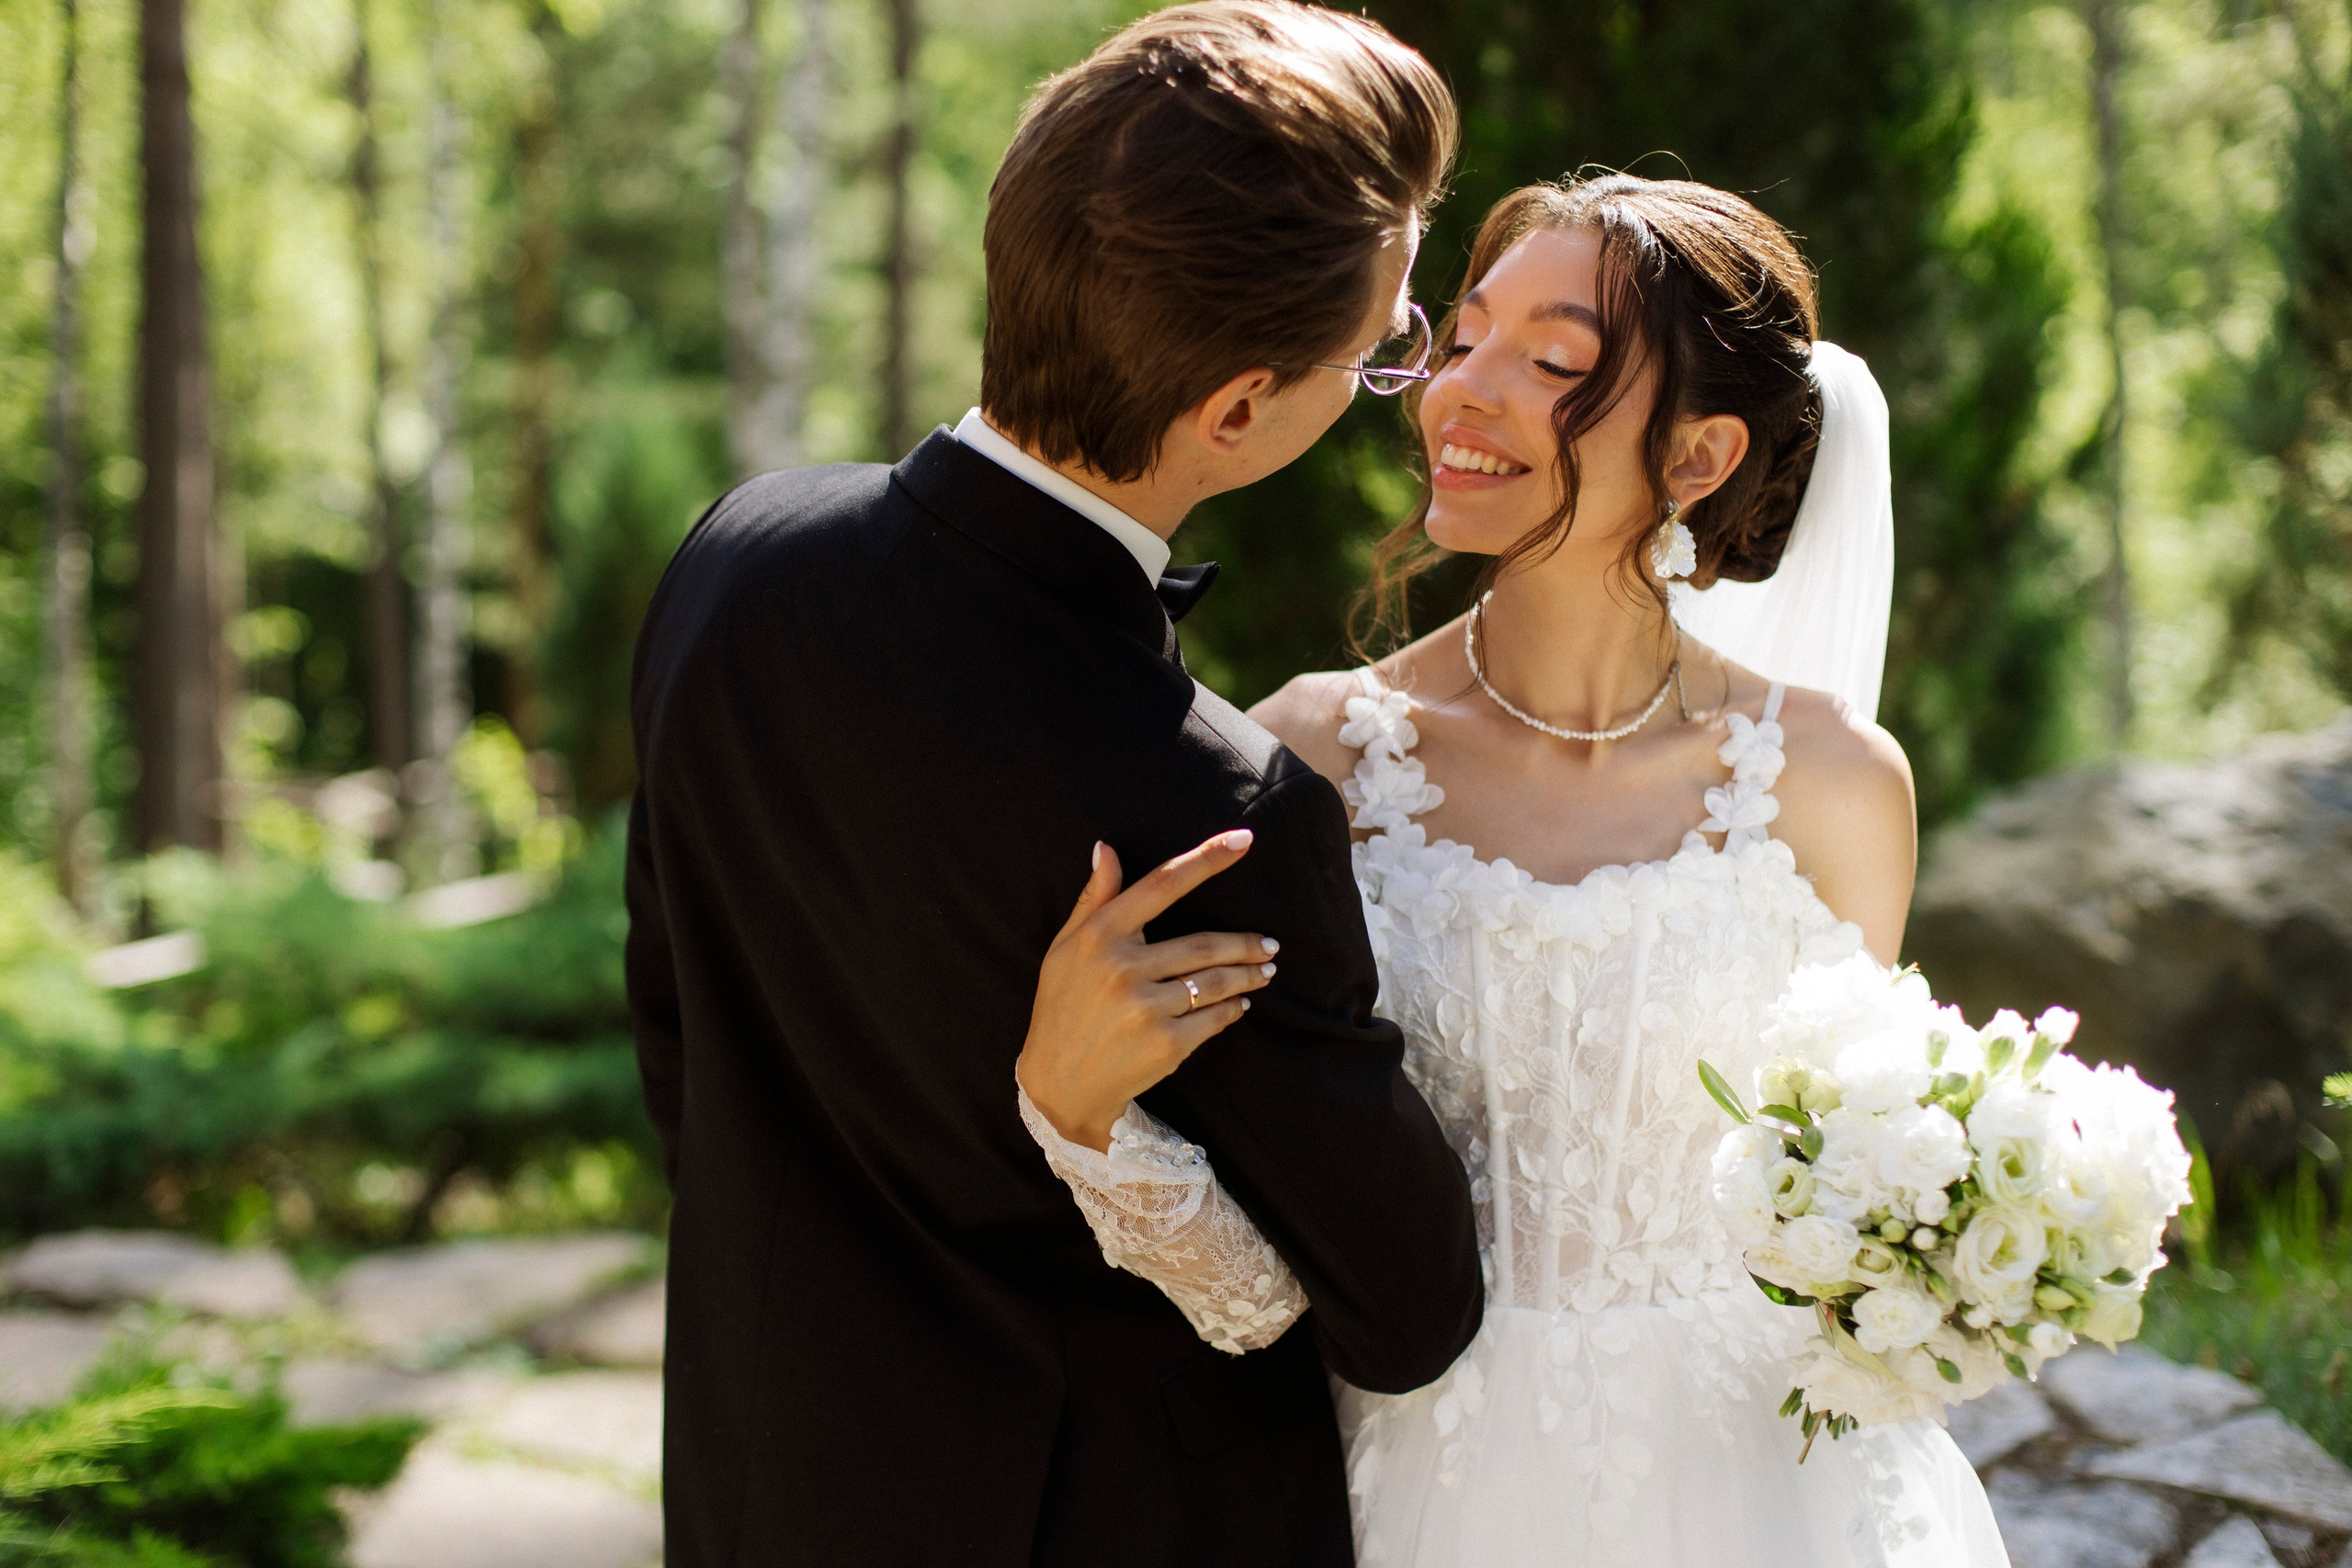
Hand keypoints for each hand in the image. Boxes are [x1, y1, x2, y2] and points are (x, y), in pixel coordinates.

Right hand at [1015, 833, 1279, 1151]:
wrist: (1059, 1086)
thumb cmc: (1062, 1009)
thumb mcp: (1064, 950)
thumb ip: (1093, 899)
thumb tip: (1105, 847)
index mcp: (1099, 936)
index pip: (1162, 884)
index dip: (1206, 860)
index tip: (1243, 840)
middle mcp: (1122, 967)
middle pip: (1203, 944)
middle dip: (1245, 944)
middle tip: (1270, 944)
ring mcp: (1146, 1007)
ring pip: (1215, 981)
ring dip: (1248, 975)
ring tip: (1264, 971)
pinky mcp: (1165, 1044)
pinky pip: (1214, 1017)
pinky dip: (1233, 1009)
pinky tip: (1239, 1005)